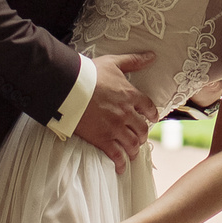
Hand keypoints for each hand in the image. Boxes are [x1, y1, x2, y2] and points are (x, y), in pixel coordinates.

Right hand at [71, 52, 156, 166]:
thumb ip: (134, 61)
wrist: (69, 88)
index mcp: (131, 96)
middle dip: (142, 134)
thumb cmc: (90, 73)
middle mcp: (127, 114)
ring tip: (131, 151)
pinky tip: (121, 167)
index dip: (152, 115)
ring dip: (134, 149)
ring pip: (133, 144)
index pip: (149, 109)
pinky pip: (117, 155)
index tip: (150, 118)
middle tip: (139, 136)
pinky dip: (121, 163)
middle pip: (143, 130)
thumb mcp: (113, 62)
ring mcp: (115, 128)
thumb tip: (152, 55)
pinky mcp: (103, 139)